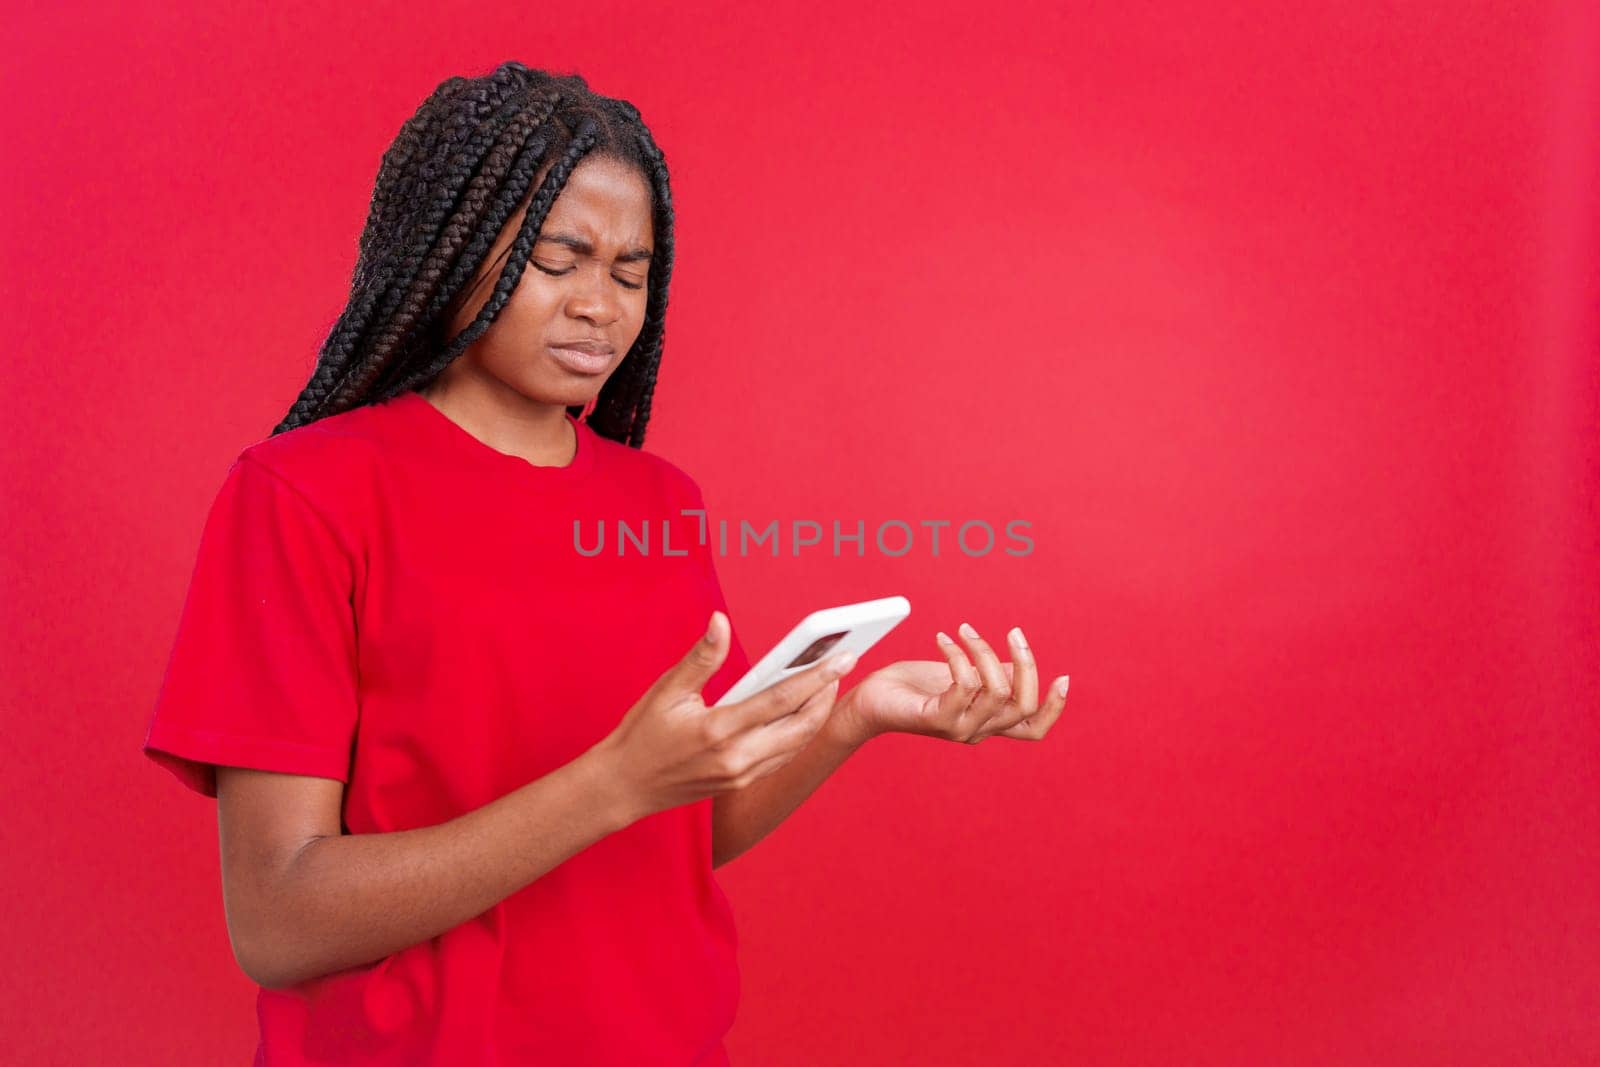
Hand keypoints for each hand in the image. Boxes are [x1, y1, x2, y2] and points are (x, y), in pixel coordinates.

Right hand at [597, 611, 856, 819]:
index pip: (781, 699)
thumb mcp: (668, 690)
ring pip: (797, 744)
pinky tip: (804, 713)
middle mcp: (737, 757)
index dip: (818, 677)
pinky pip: (783, 757)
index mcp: (719, 729)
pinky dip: (799, 734)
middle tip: (843, 667)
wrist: (624, 786)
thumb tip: (720, 621)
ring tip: (828, 685)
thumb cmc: (642, 735)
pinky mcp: (741, 783)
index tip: (843, 657)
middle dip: (828, 696)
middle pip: (802, 726)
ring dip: (817, 715)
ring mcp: (742, 774)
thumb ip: (702, 657)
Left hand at [830, 623, 1068, 745]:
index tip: (1064, 677)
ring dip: (984, 651)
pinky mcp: (936, 720)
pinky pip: (964, 684)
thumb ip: (991, 676)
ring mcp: (959, 729)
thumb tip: (1020, 666)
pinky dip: (958, 655)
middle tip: (1013, 633)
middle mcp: (978, 732)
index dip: (1054, 708)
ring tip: (964, 630)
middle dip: (1026, 664)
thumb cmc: (913, 686)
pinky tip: (943, 640)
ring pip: (997, 690)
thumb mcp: (959, 677)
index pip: (1033, 729)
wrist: (869, 701)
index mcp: (988, 723)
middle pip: (1023, 705)